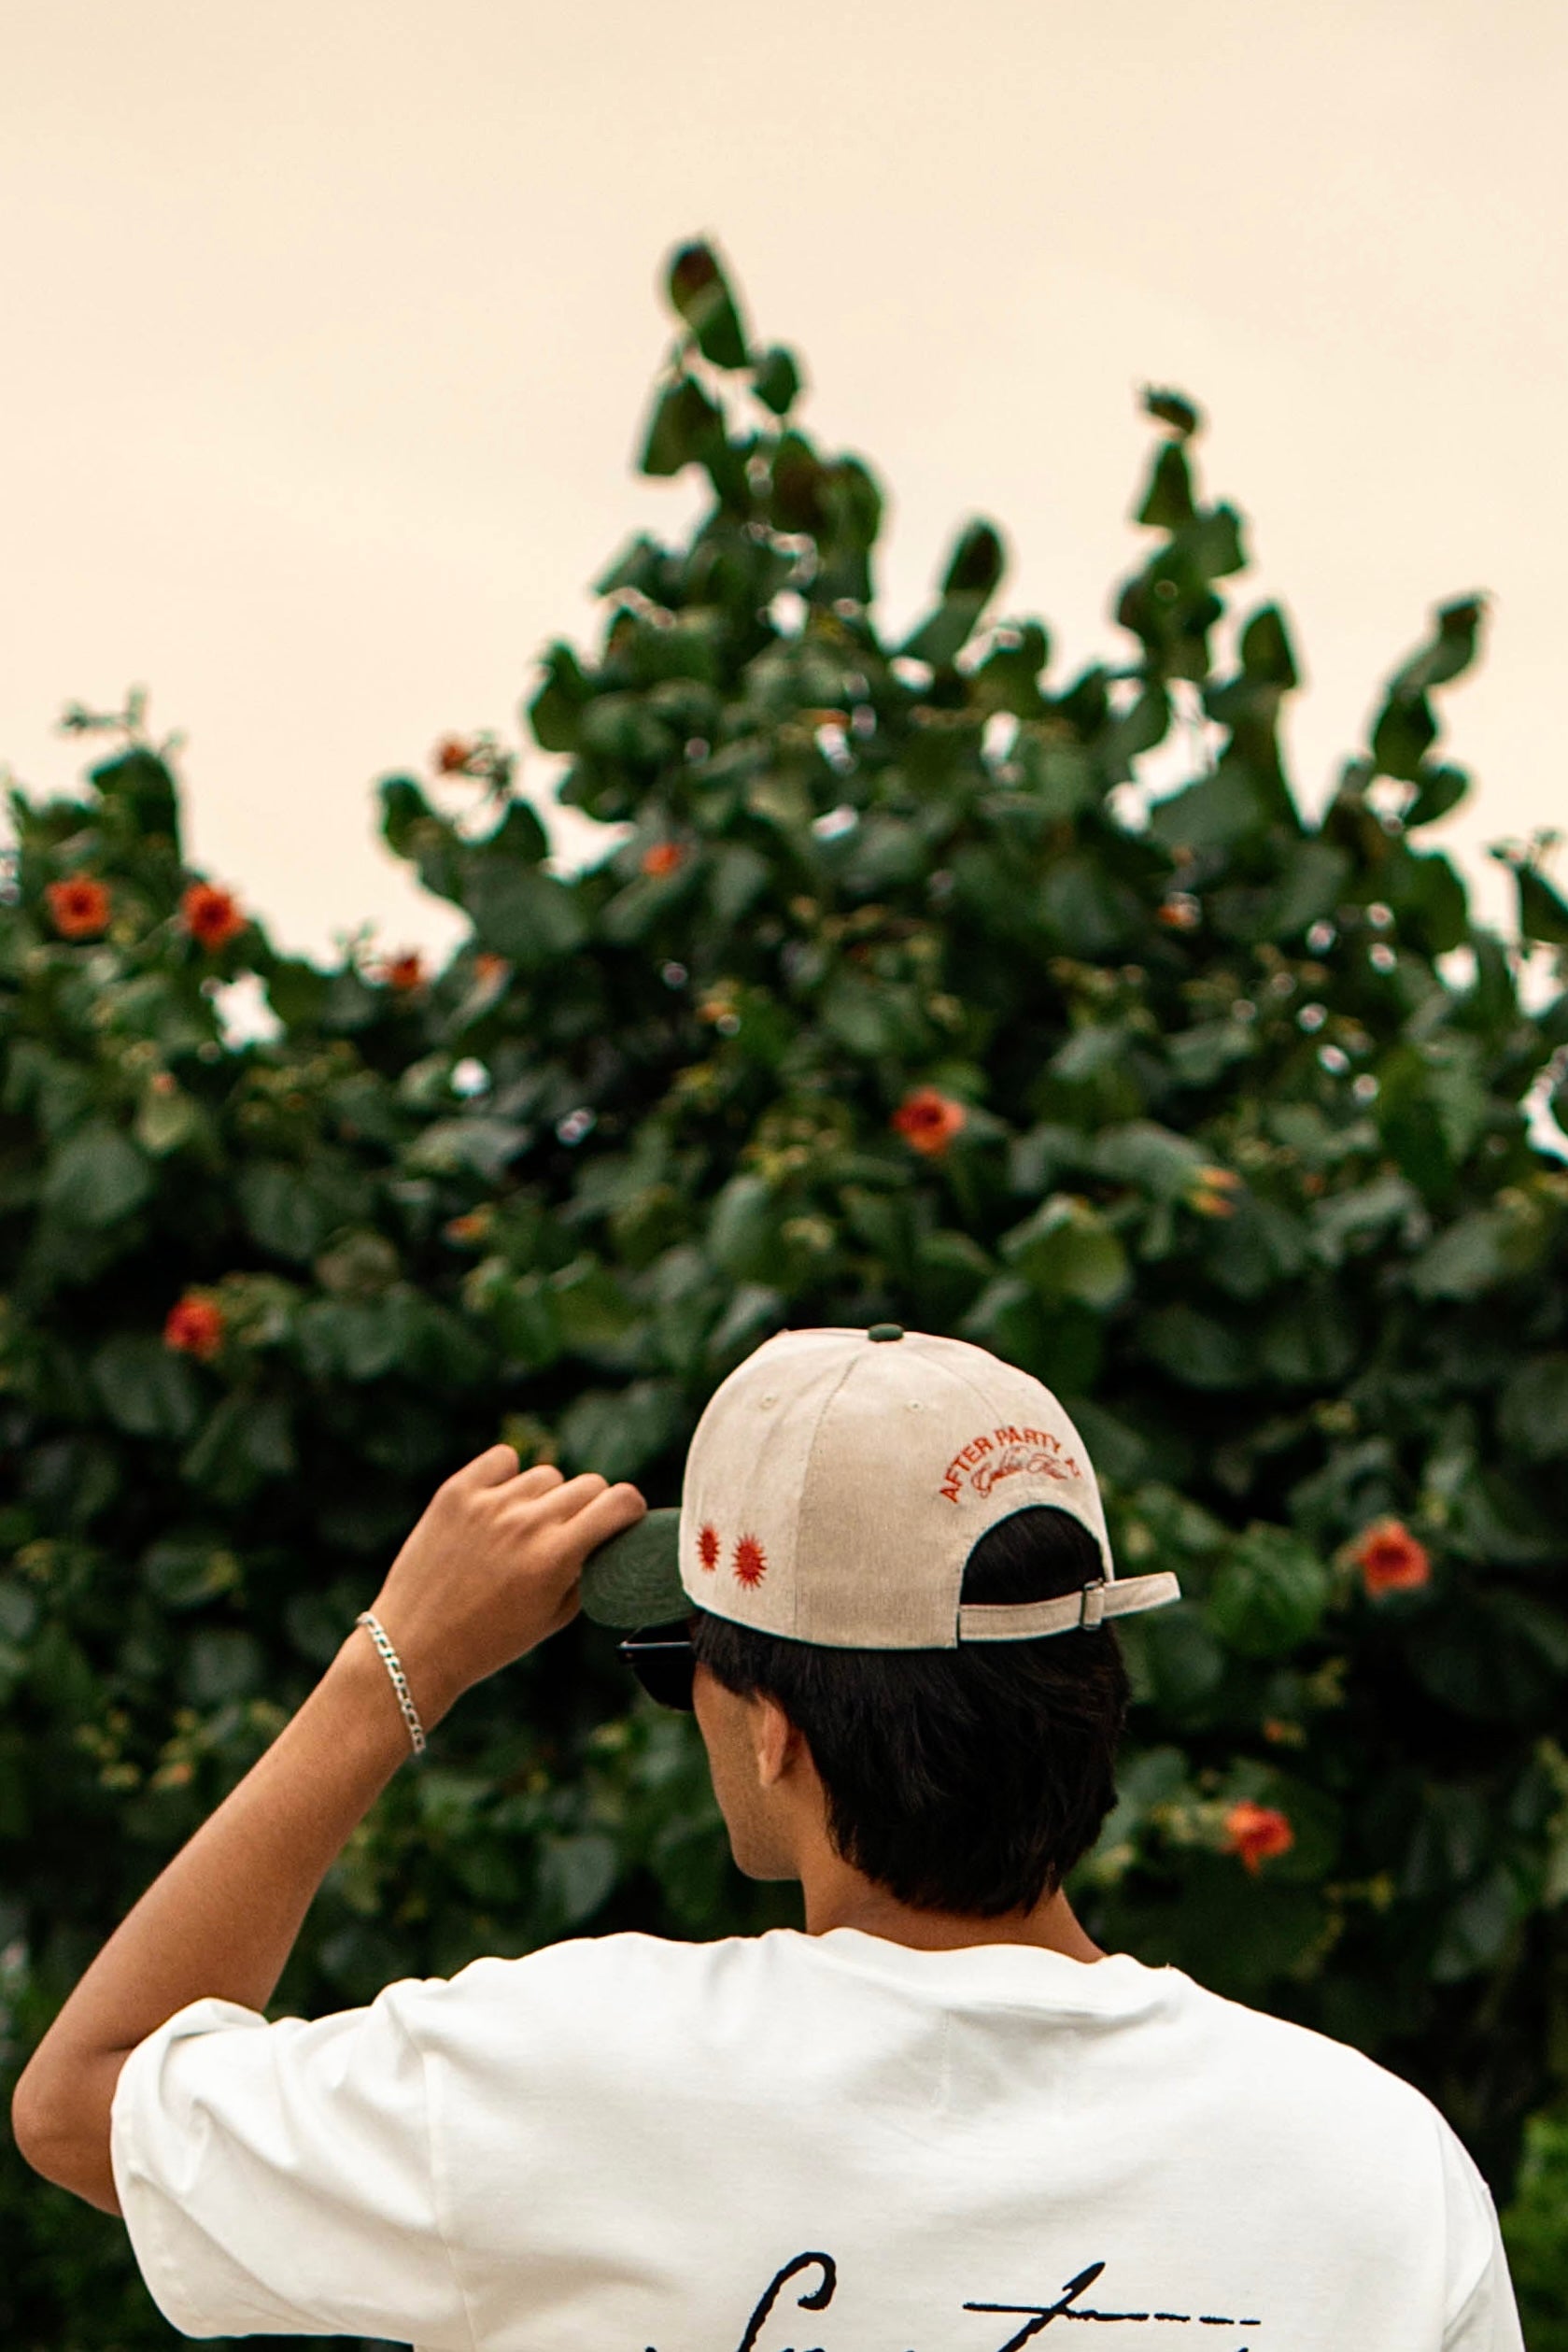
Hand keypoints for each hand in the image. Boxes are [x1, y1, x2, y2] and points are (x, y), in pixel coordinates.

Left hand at [363, 1446, 645, 1723]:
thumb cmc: (489, 1640)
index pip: (620, 1501)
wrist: (415, 1647)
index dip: (630, 1508)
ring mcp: (489, 1504)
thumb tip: (608, 1535)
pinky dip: (507, 1476)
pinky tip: (499, 1504)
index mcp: (556, 1557)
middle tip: (570, 1533)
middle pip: (588, 1484)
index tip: (624, 1518)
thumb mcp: (555, 1616)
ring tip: (522, 1531)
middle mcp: (525, 1523)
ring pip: (546, 1475)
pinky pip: (503, 1459)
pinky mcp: (456, 1492)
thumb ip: (589, 1570)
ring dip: (545, 1498)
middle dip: (590, 1507)